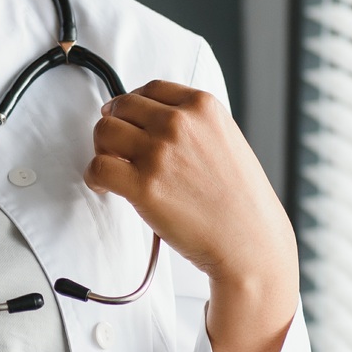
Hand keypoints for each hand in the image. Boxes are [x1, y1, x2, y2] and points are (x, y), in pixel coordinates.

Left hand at [86, 81, 297, 351]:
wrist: (255, 262)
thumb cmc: (241, 219)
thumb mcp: (225, 157)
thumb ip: (193, 133)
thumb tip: (151, 118)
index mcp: (206, 107)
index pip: (145, 88)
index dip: (133, 115)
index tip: (135, 139)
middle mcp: (182, 123)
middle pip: (114, 109)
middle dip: (113, 138)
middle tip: (128, 172)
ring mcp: (161, 151)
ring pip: (100, 135)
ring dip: (103, 160)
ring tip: (126, 190)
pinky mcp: (143, 184)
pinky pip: (95, 169)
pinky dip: (98, 185)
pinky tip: (119, 204)